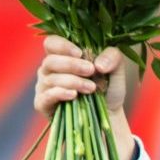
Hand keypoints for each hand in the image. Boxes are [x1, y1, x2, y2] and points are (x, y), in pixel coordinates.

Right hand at [34, 37, 134, 159]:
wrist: (108, 116)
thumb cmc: (108, 88)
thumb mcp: (116, 69)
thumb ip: (112, 56)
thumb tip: (98, 64)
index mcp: (62, 56)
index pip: (52, 43)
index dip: (63, 45)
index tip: (80, 53)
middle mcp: (49, 70)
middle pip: (50, 61)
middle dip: (71, 65)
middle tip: (91, 71)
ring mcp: (44, 87)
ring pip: (50, 79)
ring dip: (72, 81)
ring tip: (91, 88)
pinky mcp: (43, 104)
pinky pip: (46, 96)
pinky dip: (60, 93)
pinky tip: (74, 95)